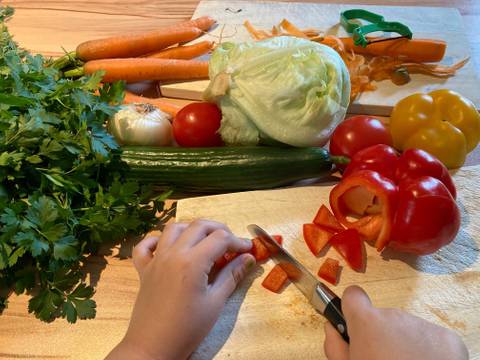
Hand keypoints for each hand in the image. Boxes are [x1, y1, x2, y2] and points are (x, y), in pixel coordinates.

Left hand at [107, 220, 255, 359]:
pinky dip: (157, 240)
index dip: (238, 241)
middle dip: (219, 229)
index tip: (248, 250)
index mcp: (192, 261)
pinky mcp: (144, 269)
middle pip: (199, 226)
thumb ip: (232, 275)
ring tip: (205, 241)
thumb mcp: (215, 302)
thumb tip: (249, 258)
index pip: (220, 238)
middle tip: (231, 244)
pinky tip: (169, 247)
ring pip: (174, 228)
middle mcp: (173, 253)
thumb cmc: (188, 328)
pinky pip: (146, 246)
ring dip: (192, 229)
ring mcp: (156, 260)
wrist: (153, 347)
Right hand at [324, 286, 467, 359]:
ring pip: (407, 328)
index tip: (354, 322)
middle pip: (383, 318)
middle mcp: (394, 316)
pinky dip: (429, 350)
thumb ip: (334, 345)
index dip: (352, 308)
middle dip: (382, 335)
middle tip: (383, 359)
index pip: (353, 296)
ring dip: (405, 343)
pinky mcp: (448, 338)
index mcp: (367, 322)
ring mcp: (423, 325)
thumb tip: (331, 328)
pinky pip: (431, 338)